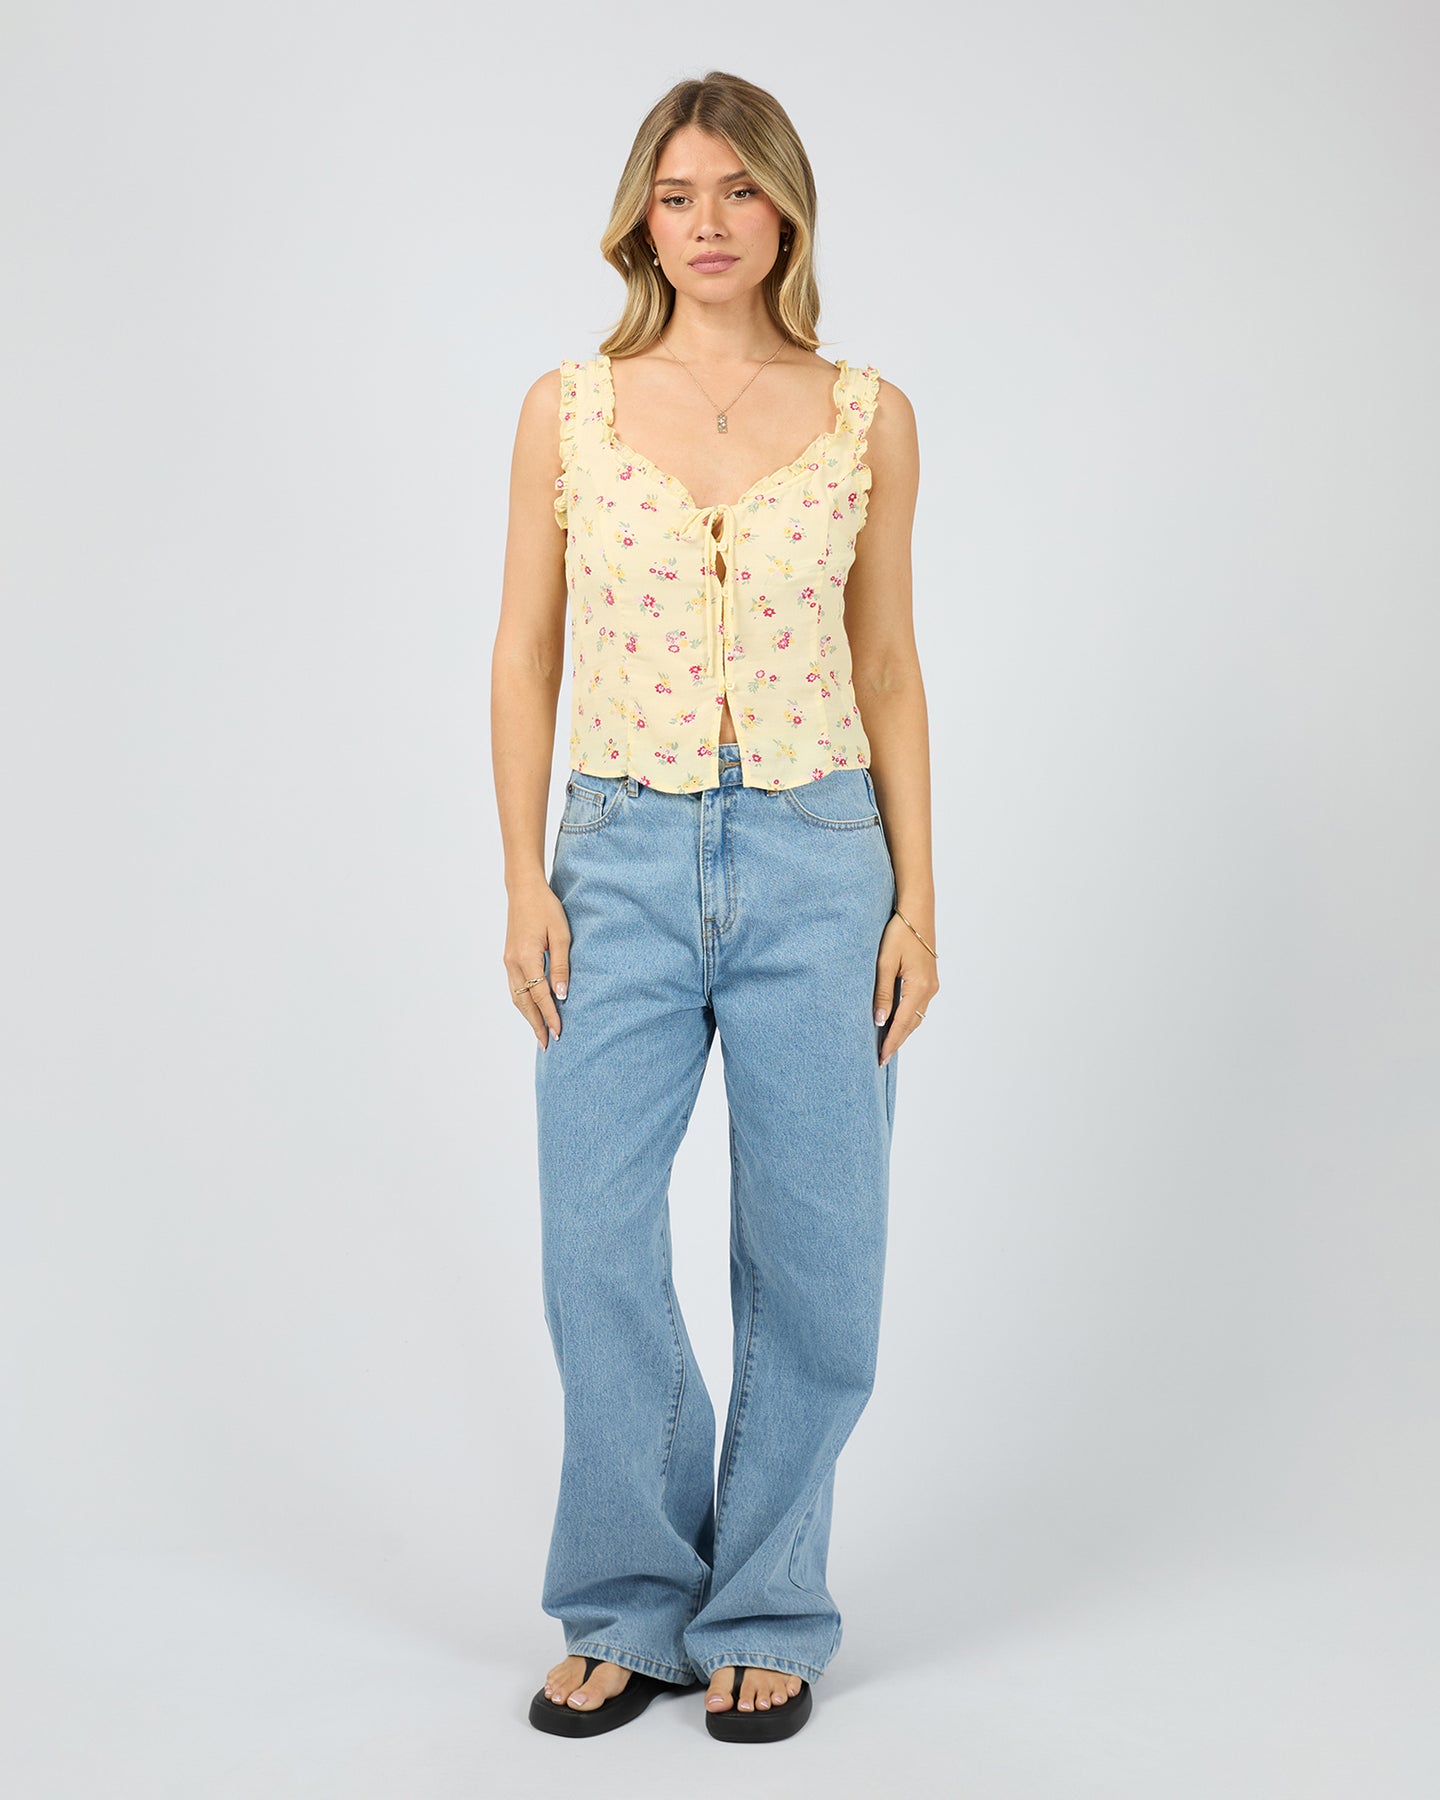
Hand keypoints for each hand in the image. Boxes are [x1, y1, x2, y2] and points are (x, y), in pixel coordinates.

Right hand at [505, 880, 571, 1048]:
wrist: (523, 890)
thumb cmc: (546, 909)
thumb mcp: (561, 935)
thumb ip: (561, 966)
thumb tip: (562, 996)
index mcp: (527, 957)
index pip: (540, 995)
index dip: (550, 1015)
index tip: (559, 1032)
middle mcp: (513, 963)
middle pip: (524, 1002)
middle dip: (536, 1024)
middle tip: (547, 1044)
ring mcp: (508, 961)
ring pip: (516, 997)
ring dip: (528, 1016)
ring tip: (540, 1032)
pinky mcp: (508, 958)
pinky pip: (514, 987)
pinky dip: (523, 1003)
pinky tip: (531, 1010)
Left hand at [873, 912, 937, 1065]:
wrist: (917, 911)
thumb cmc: (899, 933)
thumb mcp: (884, 963)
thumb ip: (882, 993)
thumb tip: (879, 1021)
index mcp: (919, 987)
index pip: (902, 1023)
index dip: (891, 1042)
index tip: (881, 1058)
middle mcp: (929, 989)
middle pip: (912, 1024)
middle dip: (897, 1041)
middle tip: (881, 1058)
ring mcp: (932, 985)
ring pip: (916, 1016)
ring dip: (902, 1030)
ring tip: (887, 1043)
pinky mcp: (929, 979)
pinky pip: (918, 1006)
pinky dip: (907, 1017)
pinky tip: (896, 1021)